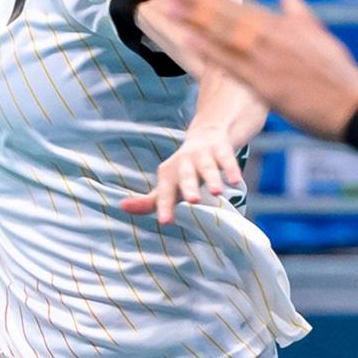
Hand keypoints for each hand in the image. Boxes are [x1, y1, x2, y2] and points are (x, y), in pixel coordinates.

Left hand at [120, 122, 242, 224]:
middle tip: (193, 201)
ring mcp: (203, 154)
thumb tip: (122, 207)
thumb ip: (149, 201)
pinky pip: (226, 159)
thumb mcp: (167, 184)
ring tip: (217, 191)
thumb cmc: (184, 170)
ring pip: (207, 166)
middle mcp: (184, 162)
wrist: (206, 135)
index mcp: (168, 173)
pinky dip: (231, 169)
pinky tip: (235, 180)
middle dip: (189, 187)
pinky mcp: (221, 149)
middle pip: (185, 175)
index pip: (164, 192)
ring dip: (212, 177)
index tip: (166, 222)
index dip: (164, 206)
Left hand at [164, 0, 357, 140]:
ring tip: (170, 6)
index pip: (242, 7)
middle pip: (228, 15)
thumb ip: (300, 14)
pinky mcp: (265, 83)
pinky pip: (230, 63)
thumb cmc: (340, 78)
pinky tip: (188, 38)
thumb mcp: (321, 38)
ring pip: (224, 33)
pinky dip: (208, 49)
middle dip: (198, 2)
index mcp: (286, 26)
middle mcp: (274, 37)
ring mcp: (268, 59)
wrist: (355, 108)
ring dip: (195, 19)